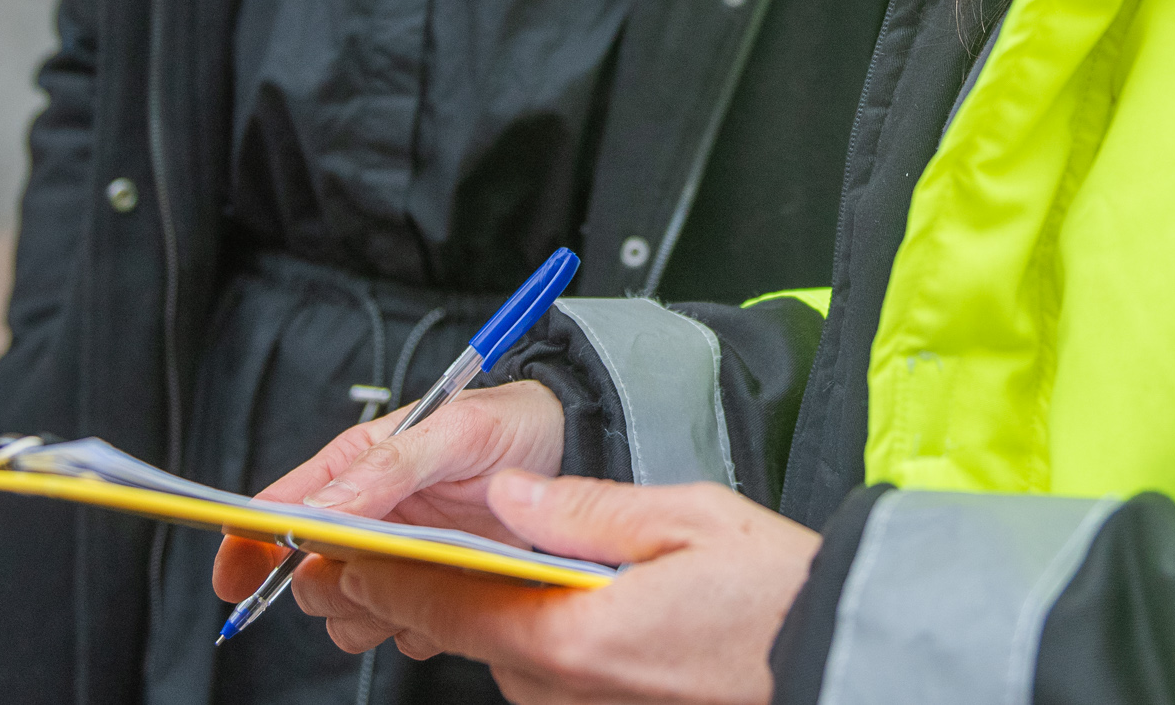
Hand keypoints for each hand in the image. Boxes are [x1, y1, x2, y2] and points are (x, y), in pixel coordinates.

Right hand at [211, 380, 565, 603]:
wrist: (577, 447)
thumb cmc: (512, 424)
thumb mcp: (454, 430)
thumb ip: (388, 466)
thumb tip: (318, 510)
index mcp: (357, 466)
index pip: (280, 509)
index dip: (248, 544)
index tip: (233, 575)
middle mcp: (371, 516)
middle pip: (307, 577)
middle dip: (322, 585)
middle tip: (365, 569)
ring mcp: (402, 559)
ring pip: (347, 615)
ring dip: (370, 612)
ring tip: (418, 580)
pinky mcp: (437, 592)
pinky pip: (403, 632)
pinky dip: (418, 627)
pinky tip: (451, 594)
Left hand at [319, 470, 819, 704]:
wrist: (838, 661)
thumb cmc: (777, 598)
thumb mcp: (684, 520)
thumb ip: (581, 508)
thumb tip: (508, 491)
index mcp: (568, 638)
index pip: (443, 603)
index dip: (381, 570)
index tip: (336, 545)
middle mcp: (562, 692)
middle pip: (466, 629)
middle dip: (430, 584)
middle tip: (376, 542)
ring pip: (506, 652)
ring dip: (489, 608)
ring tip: (468, 558)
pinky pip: (546, 672)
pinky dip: (534, 634)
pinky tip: (553, 598)